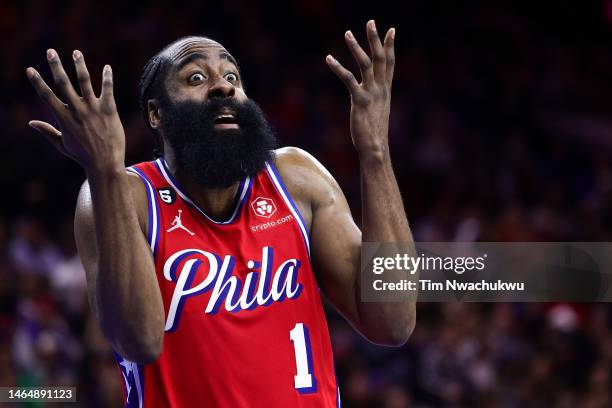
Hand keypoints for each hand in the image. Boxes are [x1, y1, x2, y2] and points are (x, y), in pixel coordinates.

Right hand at [26, 49, 124, 173]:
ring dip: (80, 65)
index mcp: (63, 119)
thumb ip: (47, 131)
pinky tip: (107, 67)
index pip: (46, 96)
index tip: (29, 69)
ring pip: (85, 82)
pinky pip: (107, 90)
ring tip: (76, 52)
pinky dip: (107, 78)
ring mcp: (93, 109)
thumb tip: (30, 123)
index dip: (37, 82)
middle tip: (50, 51)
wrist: (105, 164)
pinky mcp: (109, 111)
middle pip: (63, 83)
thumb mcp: (62, 145)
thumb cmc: (83, 156)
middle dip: (55, 66)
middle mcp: (77, 111)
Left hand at [326, 20, 394, 161]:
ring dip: (357, 47)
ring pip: (366, 64)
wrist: (375, 149)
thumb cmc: (373, 134)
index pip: (389, 63)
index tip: (391, 30)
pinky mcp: (360, 101)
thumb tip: (371, 101)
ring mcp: (372, 94)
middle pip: (380, 58)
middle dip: (376, 39)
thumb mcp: (377, 112)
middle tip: (372, 21)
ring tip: (347, 33)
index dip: (390, 46)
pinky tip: (328, 58)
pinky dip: (338, 67)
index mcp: (385, 90)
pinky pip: (349, 79)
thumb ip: (375, 102)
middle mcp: (381, 89)